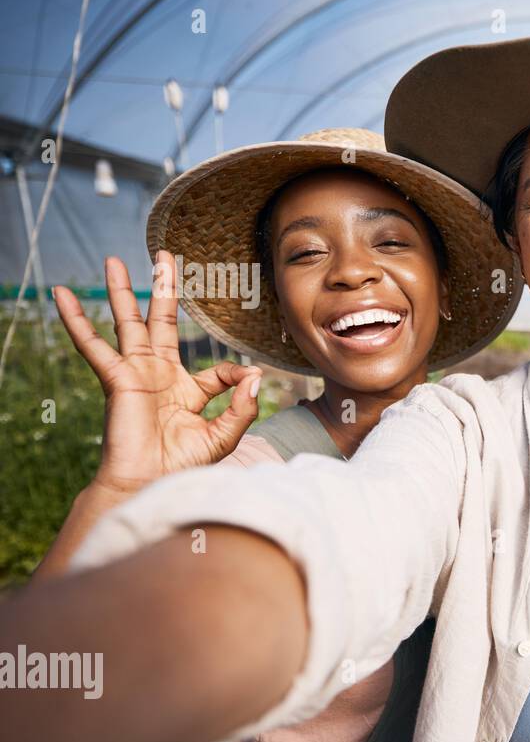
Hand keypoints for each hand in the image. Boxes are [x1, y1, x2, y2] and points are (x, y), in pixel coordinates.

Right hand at [52, 252, 262, 495]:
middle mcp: (160, 377)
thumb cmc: (183, 466)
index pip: (216, 372)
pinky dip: (76, 319)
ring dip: (121, 291)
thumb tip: (256, 374)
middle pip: (163, 322)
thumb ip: (242, 407)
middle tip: (165, 256)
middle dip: (163, 289)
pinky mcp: (116, 378)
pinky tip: (62, 295)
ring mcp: (136, 374)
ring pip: (128, 323)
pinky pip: (92, 344)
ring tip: (113, 260)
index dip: (235, 376)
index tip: (250, 379)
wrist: (149, 484)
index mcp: (188, 392)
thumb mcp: (223, 436)